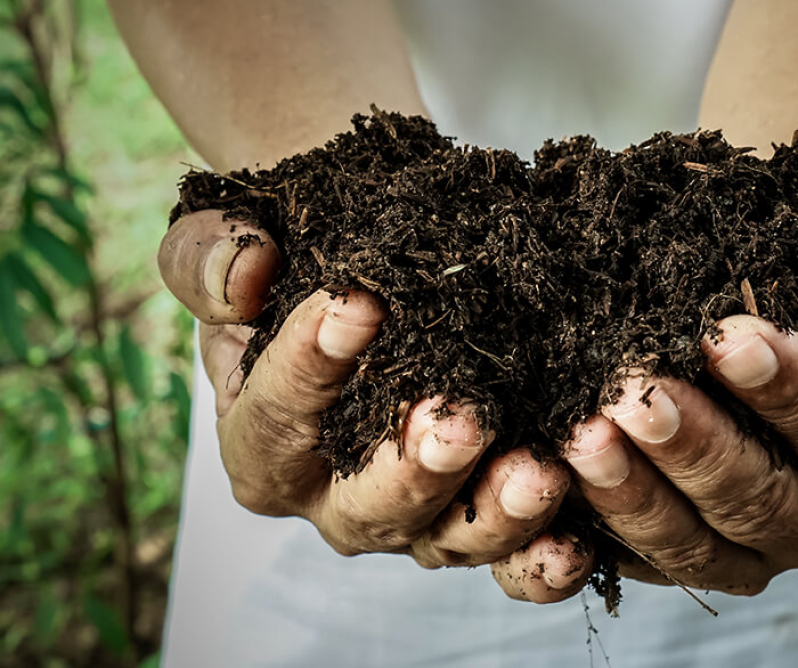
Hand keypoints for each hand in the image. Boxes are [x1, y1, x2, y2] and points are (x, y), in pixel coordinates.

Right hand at [160, 209, 583, 581]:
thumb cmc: (297, 266)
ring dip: (496, 514)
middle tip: (459, 420)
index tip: (357, 304)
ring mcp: (414, 519)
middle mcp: (334, 499)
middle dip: (416, 468)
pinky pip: (509, 561)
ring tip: (538, 472)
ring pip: (449, 540)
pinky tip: (577, 540)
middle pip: (368, 505)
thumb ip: (208, 258)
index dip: (310, 365)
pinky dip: (542, 562)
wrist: (375, 279)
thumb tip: (244, 272)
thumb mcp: (229, 248)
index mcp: (262, 446)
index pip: (277, 416)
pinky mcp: (477, 522)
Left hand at [492, 198, 797, 599]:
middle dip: (698, 448)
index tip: (730, 337)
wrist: (758, 286)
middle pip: (764, 503)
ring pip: (695, 544)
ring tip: (585, 431)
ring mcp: (749, 548)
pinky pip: (634, 558)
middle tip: (638, 391)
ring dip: (636, 493)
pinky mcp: (678, 552)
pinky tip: (551, 474)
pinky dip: (592, 524)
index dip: (793, 390)